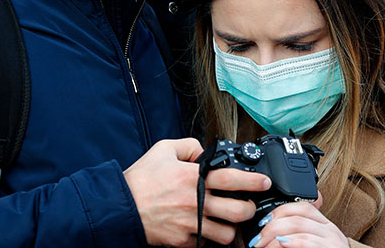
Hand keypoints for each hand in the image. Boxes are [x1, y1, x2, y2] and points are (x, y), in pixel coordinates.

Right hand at [123, 138, 271, 246]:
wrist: (120, 206)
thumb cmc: (140, 179)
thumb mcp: (163, 149)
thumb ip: (188, 146)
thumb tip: (204, 151)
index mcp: (193, 178)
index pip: (233, 178)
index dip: (254, 181)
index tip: (265, 182)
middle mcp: (196, 202)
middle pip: (238, 211)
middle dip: (250, 208)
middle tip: (249, 204)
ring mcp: (190, 224)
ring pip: (227, 233)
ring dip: (233, 228)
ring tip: (230, 221)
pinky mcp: (182, 240)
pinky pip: (207, 244)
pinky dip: (211, 239)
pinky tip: (209, 230)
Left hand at [249, 193, 349, 247]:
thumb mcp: (312, 244)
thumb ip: (297, 236)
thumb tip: (269, 231)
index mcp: (325, 225)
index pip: (301, 207)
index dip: (279, 211)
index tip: (263, 223)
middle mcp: (330, 230)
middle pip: (296, 216)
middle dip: (271, 226)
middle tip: (258, 240)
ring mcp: (331, 241)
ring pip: (298, 226)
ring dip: (274, 236)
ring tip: (262, 246)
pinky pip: (306, 241)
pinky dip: (291, 242)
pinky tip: (281, 245)